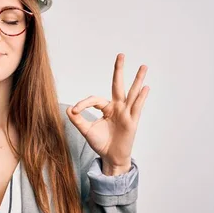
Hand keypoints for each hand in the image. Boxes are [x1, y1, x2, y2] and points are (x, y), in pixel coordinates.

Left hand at [67, 54, 148, 175]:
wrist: (110, 158)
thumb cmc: (101, 143)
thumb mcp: (86, 131)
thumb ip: (78, 120)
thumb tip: (68, 109)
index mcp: (106, 108)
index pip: (95, 100)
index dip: (83, 103)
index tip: (75, 110)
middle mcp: (117, 107)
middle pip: (118, 85)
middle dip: (119, 70)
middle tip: (120, 55)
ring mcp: (126, 113)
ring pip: (132, 93)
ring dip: (137, 79)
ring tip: (143, 66)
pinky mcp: (132, 122)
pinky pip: (136, 107)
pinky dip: (141, 97)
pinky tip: (145, 87)